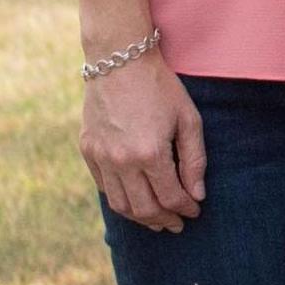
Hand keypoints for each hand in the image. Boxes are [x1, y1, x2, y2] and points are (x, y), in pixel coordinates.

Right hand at [83, 50, 205, 228]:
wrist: (119, 60)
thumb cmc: (160, 87)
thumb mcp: (188, 119)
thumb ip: (194, 160)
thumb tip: (196, 195)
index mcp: (150, 153)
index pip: (170, 198)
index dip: (185, 209)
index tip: (194, 211)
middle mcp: (122, 161)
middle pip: (144, 209)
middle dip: (164, 221)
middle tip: (177, 225)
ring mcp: (101, 157)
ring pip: (121, 205)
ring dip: (140, 218)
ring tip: (156, 220)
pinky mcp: (88, 150)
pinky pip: (104, 187)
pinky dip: (120, 200)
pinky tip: (134, 200)